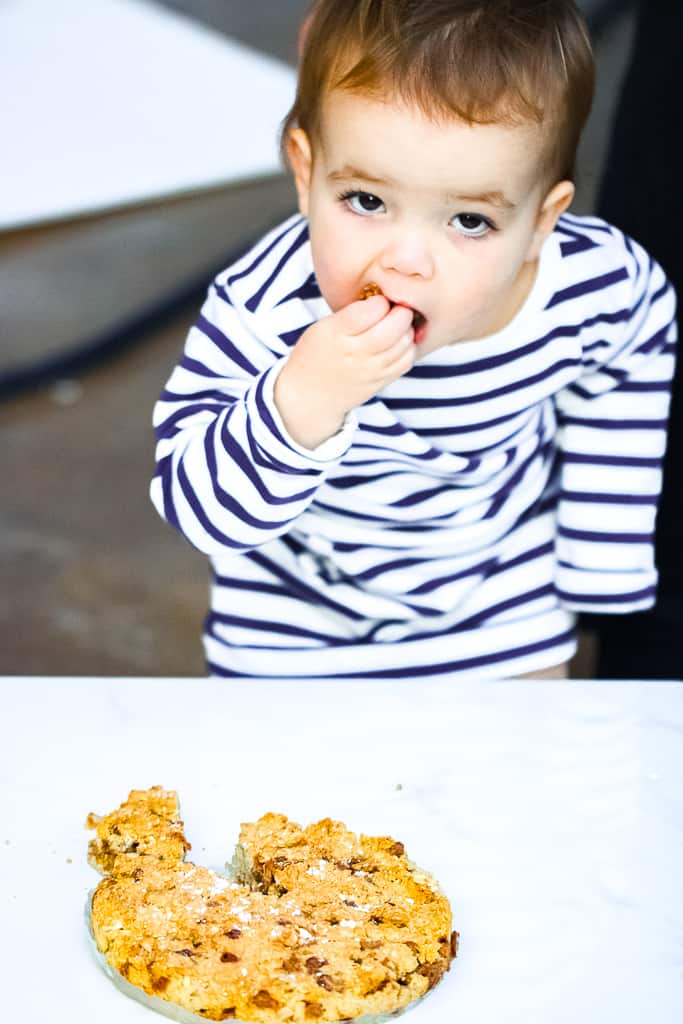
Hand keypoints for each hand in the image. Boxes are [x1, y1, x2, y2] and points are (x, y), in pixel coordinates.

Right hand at [274, 295, 414, 449]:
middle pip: (394, 327)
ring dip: (407, 329)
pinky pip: (406, 362)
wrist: (309, 396)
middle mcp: (356, 353)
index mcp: (338, 333)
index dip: (381, 300)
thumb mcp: (323, 327)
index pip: (372, 309)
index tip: (377, 301)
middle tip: (395, 309)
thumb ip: (351, 313)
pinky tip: (399, 343)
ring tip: (397, 325)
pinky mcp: (380, 382)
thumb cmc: (316, 354)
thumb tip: (383, 302)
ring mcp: (371, 370)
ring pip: (404, 344)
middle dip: (402, 312)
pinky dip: (409, 348)